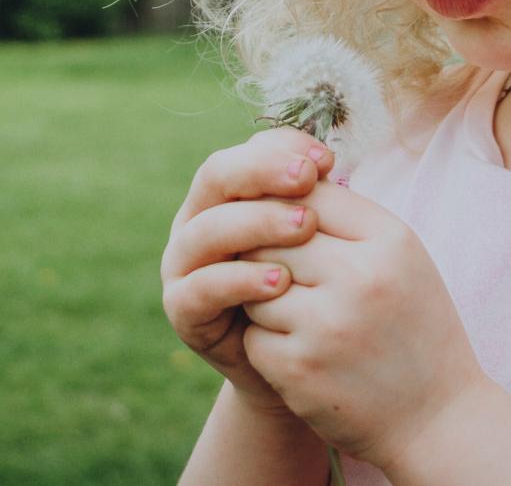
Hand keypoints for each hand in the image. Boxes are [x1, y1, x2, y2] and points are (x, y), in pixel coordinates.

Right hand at [160, 127, 337, 417]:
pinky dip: (238, 281)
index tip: (327, 159)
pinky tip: (280, 281)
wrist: (301, 363)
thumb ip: (318, 198)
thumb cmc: (315, 288)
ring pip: (206, 230)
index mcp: (231, 194)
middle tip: (309, 179)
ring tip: (305, 228)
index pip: (249, 152)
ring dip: (255, 223)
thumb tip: (325, 160)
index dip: (284, 147)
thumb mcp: (321, 238)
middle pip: (217, 177)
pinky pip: (200, 288)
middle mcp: (199, 220)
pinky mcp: (182, 310)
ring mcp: (184, 264)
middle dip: (264, 172)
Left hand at [236, 180, 490, 469]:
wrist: (437, 420)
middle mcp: (360, 277)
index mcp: (390, 240)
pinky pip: (253, 335)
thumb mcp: (401, 258)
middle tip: (291, 279)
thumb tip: (278, 181)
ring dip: (264, 300)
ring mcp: (327, 325)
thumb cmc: (414, 327)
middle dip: (268, 254)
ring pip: (253, 284)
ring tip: (303, 319)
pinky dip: (267, 344)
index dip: (287, 209)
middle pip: (271, 236)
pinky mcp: (298, 369)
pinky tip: (303, 356)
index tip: (292, 232)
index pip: (307, 193)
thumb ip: (347, 217)